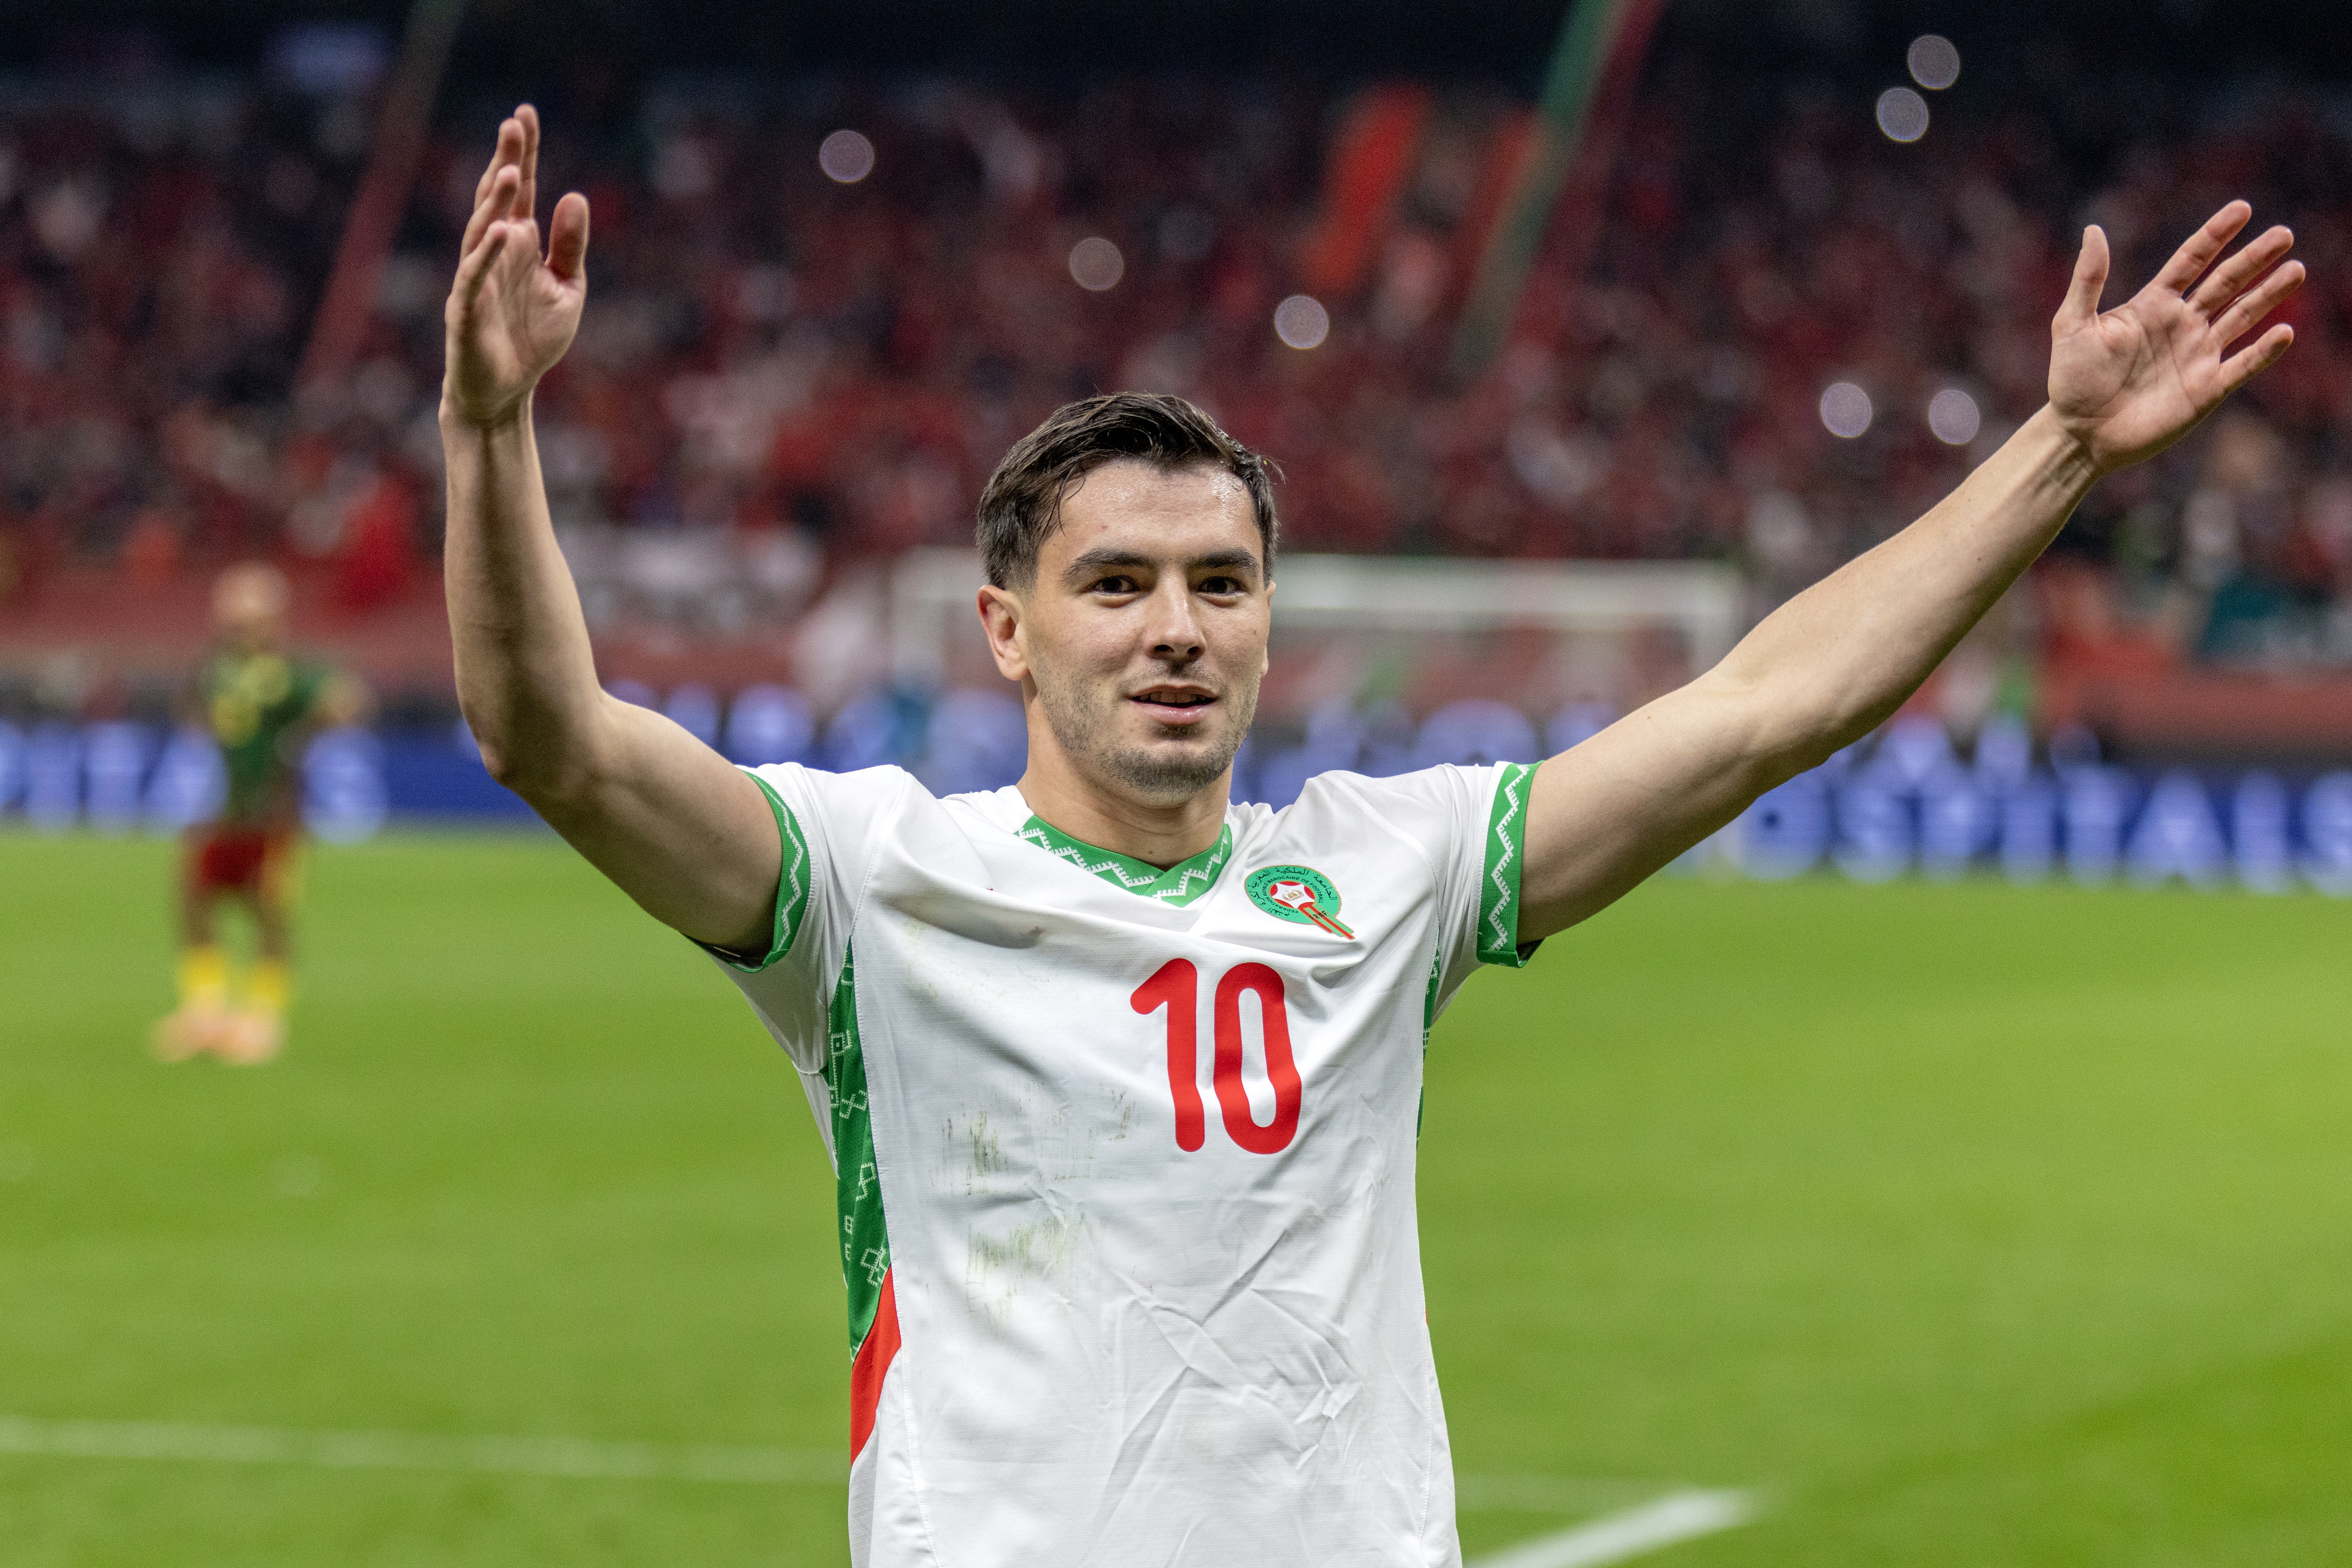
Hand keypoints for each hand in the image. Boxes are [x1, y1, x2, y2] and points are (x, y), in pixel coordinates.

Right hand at [442, 105, 589, 428]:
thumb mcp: (567, 288)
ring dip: (495, 202)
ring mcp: (476, 276)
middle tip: (513, 123)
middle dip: (505, 161)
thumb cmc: (533, 337)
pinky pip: (475, 275)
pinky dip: (488, 254)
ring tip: (510, 171)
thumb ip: (569, 245)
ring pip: (482, 229)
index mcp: (519, 243)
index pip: (521, 190)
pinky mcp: (466, 307)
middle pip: (497, 198)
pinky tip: (503, 231)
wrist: (507, 389)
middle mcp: (494, 251)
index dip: (523, 154)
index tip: (526, 114)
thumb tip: (574, 196)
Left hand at [2048, 201, 2301, 473]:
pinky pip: (2243, 365)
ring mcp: (2198, 355)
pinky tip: (2283, 331)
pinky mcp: (2207, 388)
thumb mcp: (2073, 325)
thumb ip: (2088, 280)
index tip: (2242, 208)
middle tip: (2283, 234)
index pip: (2191, 260)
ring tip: (2295, 270)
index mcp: (2153, 304)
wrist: (2080, 434)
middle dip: (2254, 258)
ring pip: (2242, 316)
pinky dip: (2264, 350)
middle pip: (2226, 282)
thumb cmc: (2071, 380)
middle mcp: (2182, 324)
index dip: (2216, 234)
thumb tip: (2093, 229)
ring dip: (2269, 294)